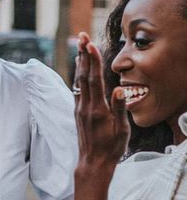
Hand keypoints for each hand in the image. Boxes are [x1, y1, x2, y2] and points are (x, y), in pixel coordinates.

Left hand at [73, 31, 128, 169]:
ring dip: (80, 63)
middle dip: (83, 55)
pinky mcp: (77, 112)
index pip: (94, 80)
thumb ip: (119, 109)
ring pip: (79, 81)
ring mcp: (79, 109)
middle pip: (83, 76)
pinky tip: (80, 68)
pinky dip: (79, 75)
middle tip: (82, 36)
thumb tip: (119, 89)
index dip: (92, 61)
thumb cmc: (111, 147)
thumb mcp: (122, 130)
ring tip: (80, 46)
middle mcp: (85, 107)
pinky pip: (78, 89)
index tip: (90, 44)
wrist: (93, 163)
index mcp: (97, 109)